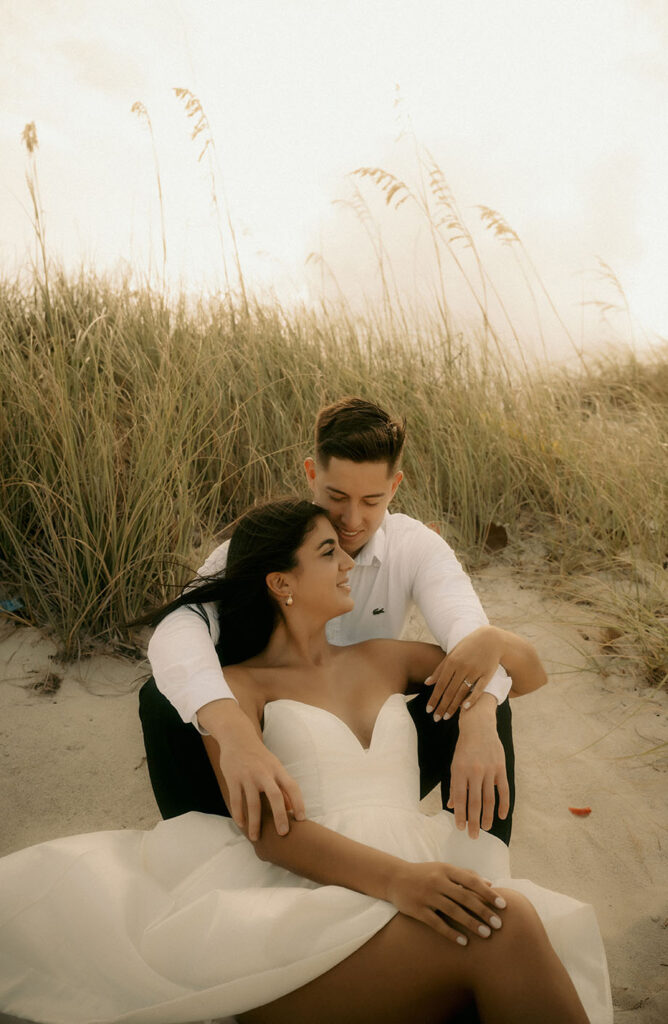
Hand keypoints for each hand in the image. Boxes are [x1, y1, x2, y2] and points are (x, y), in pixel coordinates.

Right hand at [220, 739, 305, 842]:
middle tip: (283, 833)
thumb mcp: (274, 767)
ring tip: (256, 837)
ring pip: (253, 803)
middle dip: (280, 816)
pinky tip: (241, 825)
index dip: (298, 802)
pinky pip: (236, 800)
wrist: (237, 737)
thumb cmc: (259, 756)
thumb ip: (283, 787)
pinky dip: (239, 814)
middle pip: (275, 796)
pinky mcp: (233, 778)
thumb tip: (292, 809)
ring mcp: (248, 776)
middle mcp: (264, 773)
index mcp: (277, 769)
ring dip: (255, 823)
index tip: (301, 819)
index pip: (292, 787)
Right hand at [386, 860, 506, 944]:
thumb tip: (490, 884)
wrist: (395, 878)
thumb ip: (466, 876)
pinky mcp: (417, 909)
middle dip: (483, 911)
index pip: (471, 881)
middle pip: (465, 897)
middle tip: (499, 924)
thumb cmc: (425, 874)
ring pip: (453, 911)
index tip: (502, 905)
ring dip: (471, 923)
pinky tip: (463, 941)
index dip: (488, 893)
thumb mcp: (444, 869)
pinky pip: (436, 923)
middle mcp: (437, 881)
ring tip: (486, 934)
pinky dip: (451, 932)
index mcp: (446, 870)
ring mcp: (427, 896)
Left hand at [425, 627, 504, 719]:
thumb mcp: (453, 653)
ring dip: (453, 707)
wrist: (491, 639)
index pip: (440, 684)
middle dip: (441, 706)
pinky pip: (478, 690)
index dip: (434, 698)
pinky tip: (464, 709)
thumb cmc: (468, 646)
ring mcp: (475, 671)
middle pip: (449, 691)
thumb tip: (427, 683)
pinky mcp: (487, 675)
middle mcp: (462, 667)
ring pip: (461, 693)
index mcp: (452, 661)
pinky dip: (471, 700)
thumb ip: (440, 668)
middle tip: (435, 719)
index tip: (428, 710)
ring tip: (446, 717)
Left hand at [447, 698, 508, 838]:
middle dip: (473, 821)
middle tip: (473, 836)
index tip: (460, 828)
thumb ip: (454, 785)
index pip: (460, 798)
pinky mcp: (501, 768)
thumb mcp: (455, 763)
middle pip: (474, 802)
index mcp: (459, 770)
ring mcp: (489, 770)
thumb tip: (452, 805)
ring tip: (486, 828)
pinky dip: (504, 804)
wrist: (479, 726)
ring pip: (489, 799)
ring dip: (487, 816)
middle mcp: (474, 771)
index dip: (460, 815)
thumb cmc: (464, 747)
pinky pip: (503, 790)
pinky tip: (502, 816)